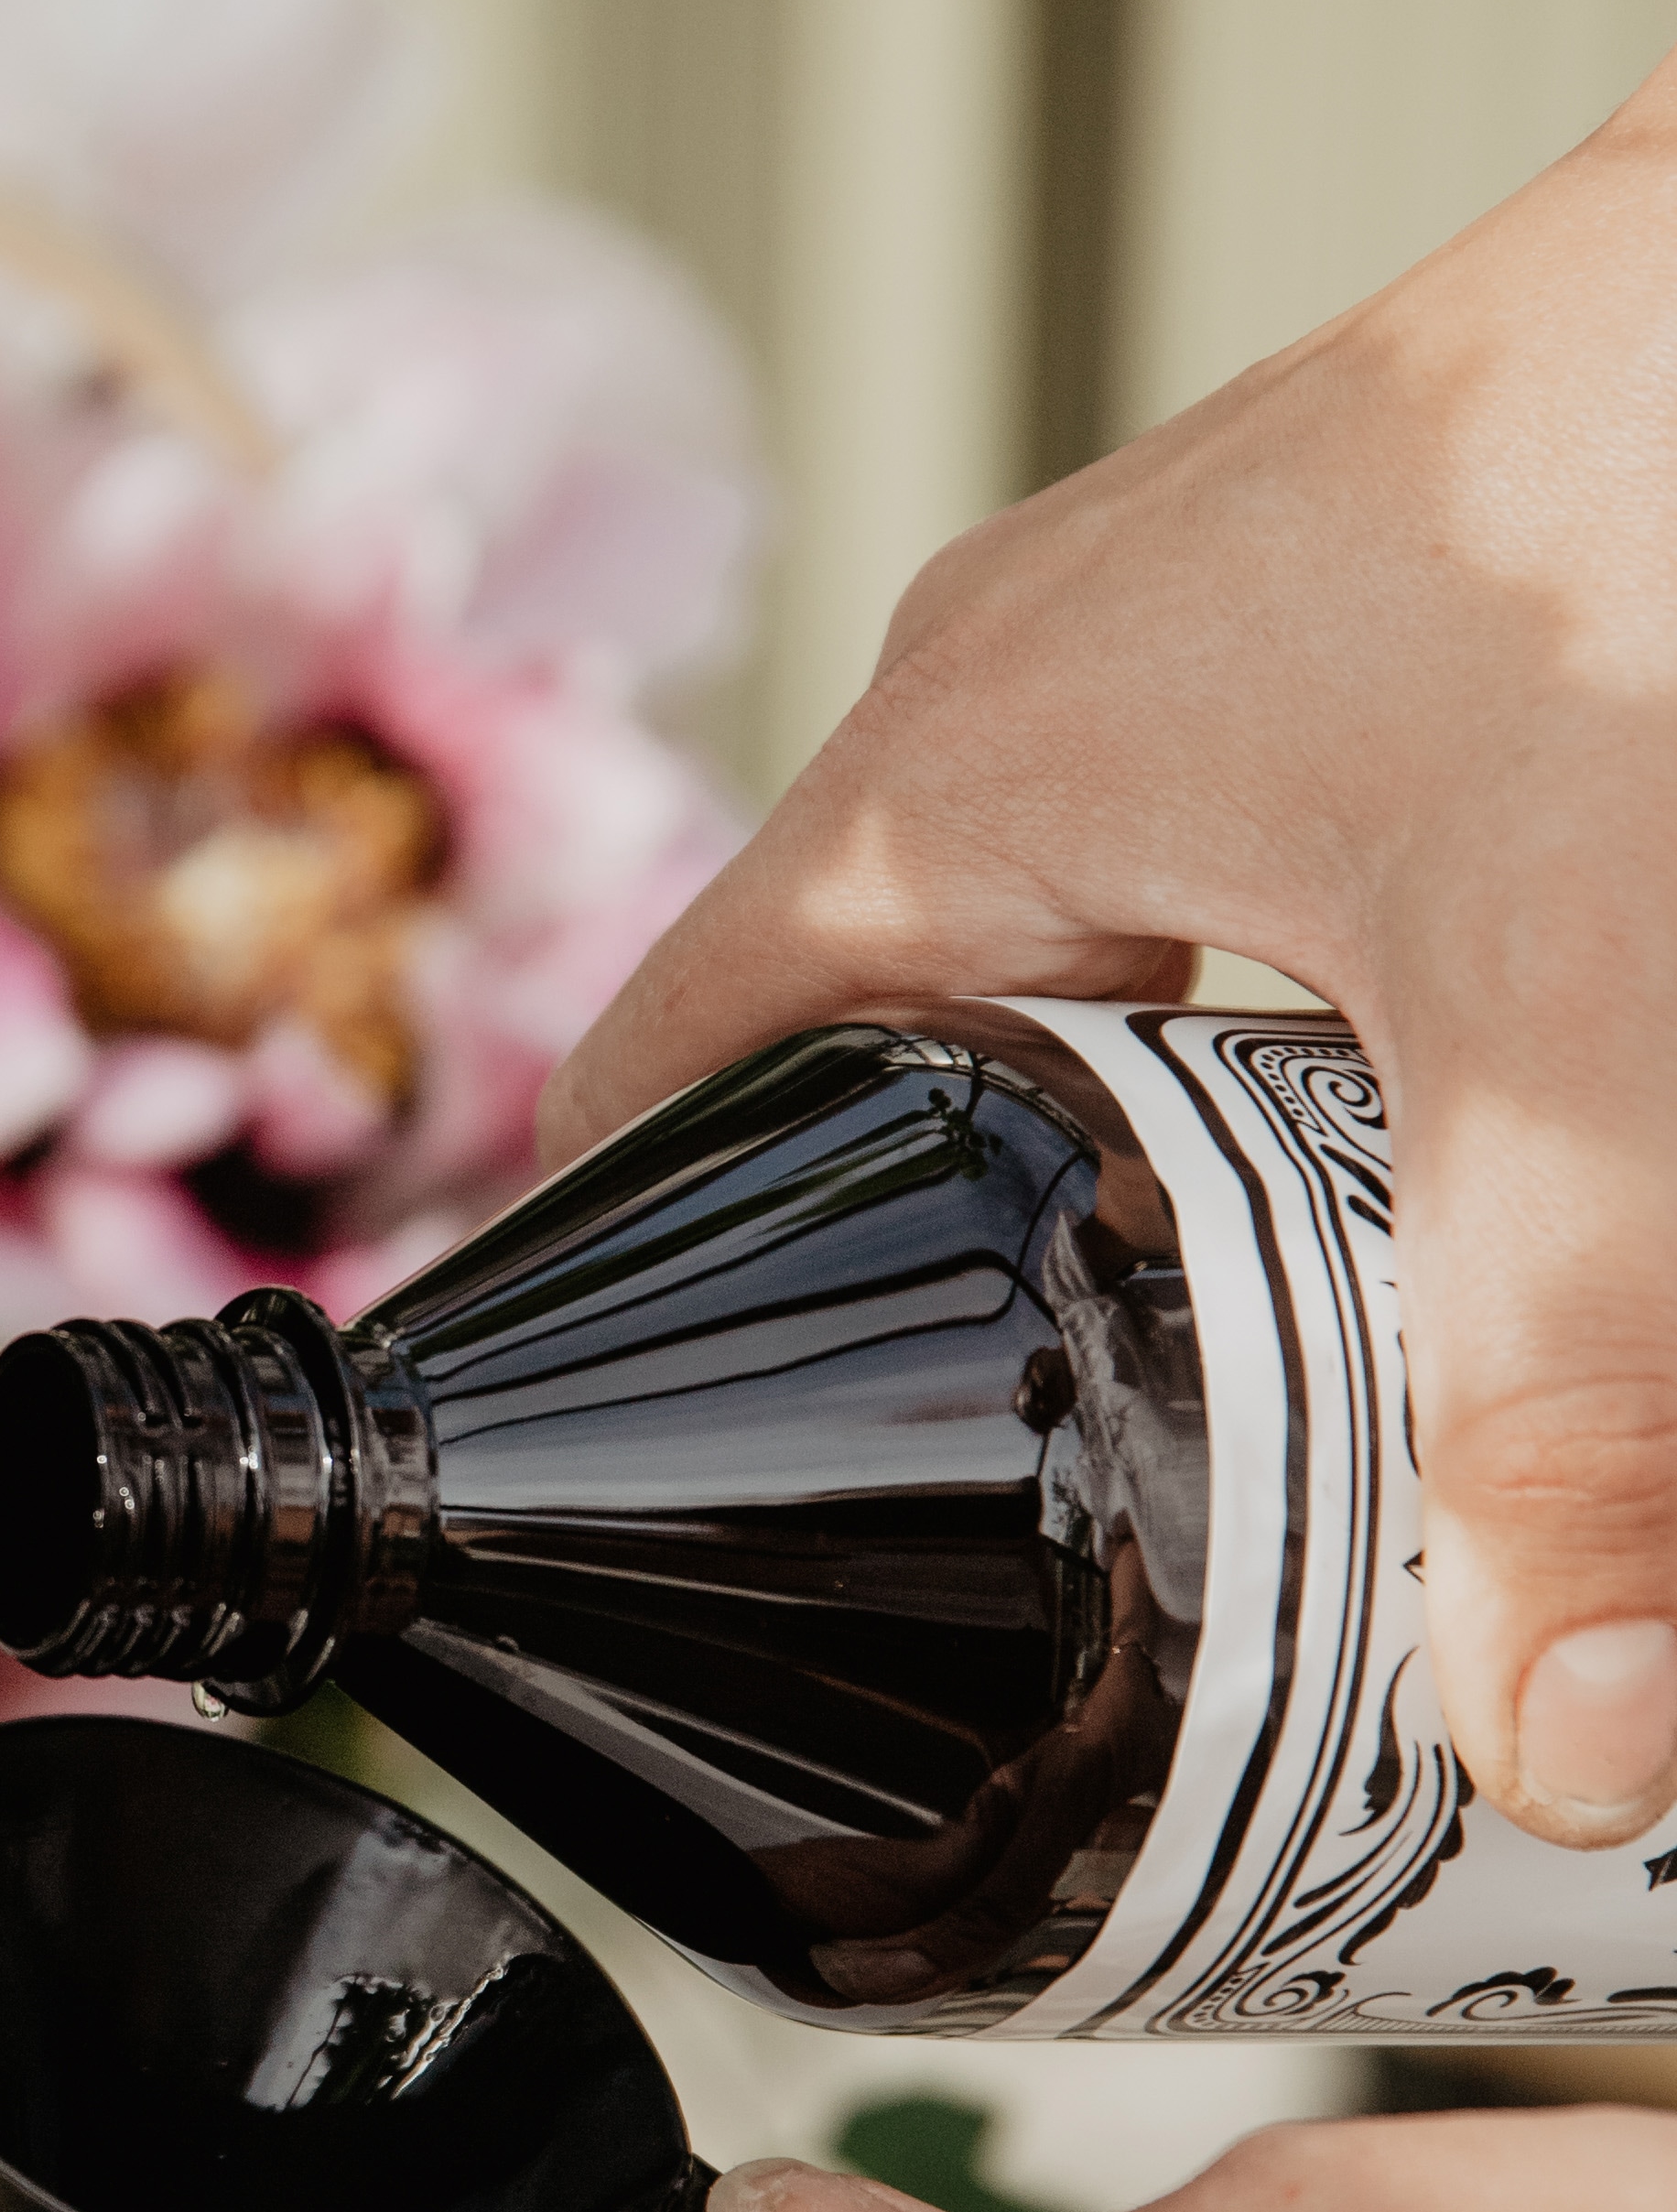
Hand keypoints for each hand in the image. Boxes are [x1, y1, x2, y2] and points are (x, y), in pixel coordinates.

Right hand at [542, 67, 1676, 1848]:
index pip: (651, 1095)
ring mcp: (1193, 641)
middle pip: (869, 1074)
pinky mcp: (1362, 627)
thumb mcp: (1602, 1034)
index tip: (712, 1522)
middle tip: (1044, 1528)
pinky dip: (1288, 1054)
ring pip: (1077, 985)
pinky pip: (1232, 894)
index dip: (638, 1322)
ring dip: (1139, 1178)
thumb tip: (1555, 1733)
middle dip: (952, 1301)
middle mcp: (1021, 691)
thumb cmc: (1676, 479)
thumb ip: (1572, 1407)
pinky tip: (1435, 1160)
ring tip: (1247, 1382)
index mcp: (952, 777)